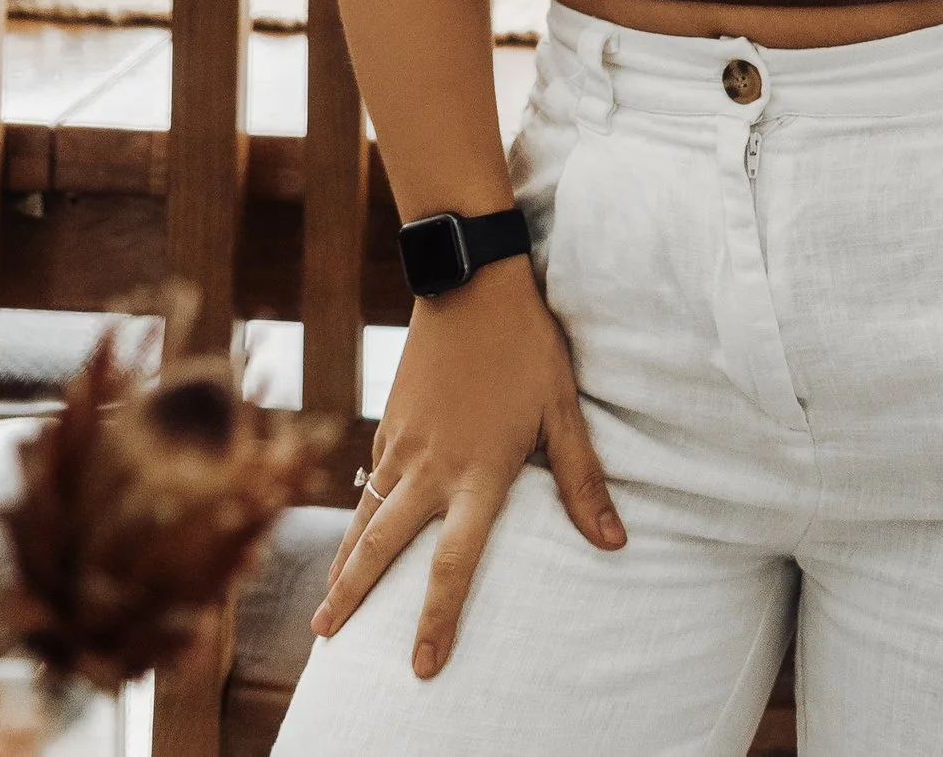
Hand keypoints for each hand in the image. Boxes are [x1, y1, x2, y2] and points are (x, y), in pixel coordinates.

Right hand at [311, 252, 622, 668]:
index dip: (437, 619)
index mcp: (477, 474)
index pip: (454, 564)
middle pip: (384, 547)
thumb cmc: (526, 346)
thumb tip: (616, 542)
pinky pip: (372, 475)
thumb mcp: (561, 411)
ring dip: (345, 561)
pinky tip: (357, 526)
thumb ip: (583, 481)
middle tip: (325, 639)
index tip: (422, 665)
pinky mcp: (391, 418)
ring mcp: (403, 443)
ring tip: (326, 603)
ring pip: (366, 514)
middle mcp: (431, 467)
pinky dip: (360, 508)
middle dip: (354, 598)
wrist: (470, 278)